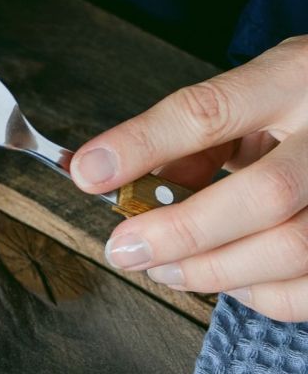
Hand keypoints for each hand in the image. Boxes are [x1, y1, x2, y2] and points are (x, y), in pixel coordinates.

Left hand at [71, 36, 307, 321]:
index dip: (142, 145)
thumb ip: (199, 134)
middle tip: (124, 249)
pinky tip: (229, 280)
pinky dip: (262, 294)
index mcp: (295, 78)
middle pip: (263, 195)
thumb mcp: (257, 90)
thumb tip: (124, 180)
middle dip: (182, 231)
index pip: (209, 110)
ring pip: (293, 249)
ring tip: (164, 268)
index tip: (87, 173)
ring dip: (215, 271)